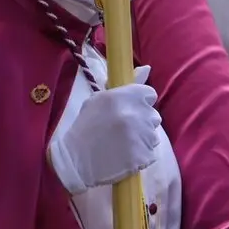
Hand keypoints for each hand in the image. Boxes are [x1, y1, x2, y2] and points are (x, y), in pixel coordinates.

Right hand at [48, 65, 161, 194]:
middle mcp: (137, 114)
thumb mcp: (99, 100)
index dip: (141, 102)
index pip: (150, 94)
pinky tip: (124, 156)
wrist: (75, 160)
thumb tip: (147, 69)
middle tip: (122, 130)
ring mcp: (142, 136)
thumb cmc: (85, 128)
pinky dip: (140, 156)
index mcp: (126, 96)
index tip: (130, 109)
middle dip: (142, 122)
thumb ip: (126, 86)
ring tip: (121, 144)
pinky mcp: (143, 155)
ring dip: (142, 139)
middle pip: (153, 116)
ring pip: (153, 135)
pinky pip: (150, 153)